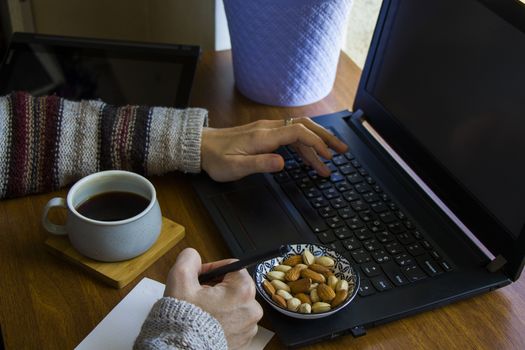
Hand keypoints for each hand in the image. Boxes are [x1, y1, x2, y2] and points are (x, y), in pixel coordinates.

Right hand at [164, 248, 262, 349]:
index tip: (201, 278)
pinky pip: (235, 322)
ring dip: (219, 304)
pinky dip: (223, 320)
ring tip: (202, 311)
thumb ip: (189, 259)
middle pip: (235, 286)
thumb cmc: (184, 321)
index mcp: (243, 291)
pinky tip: (207, 323)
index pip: (233, 267)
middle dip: (216, 287)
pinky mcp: (243, 341)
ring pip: (234, 304)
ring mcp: (249, 328)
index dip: (213, 269)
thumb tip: (194, 256)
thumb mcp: (180, 280)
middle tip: (198, 296)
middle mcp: (252, 309)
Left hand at [201, 117, 347, 181]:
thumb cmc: (217, 158)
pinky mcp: (265, 133)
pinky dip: (304, 144)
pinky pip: (291, 135)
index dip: (316, 143)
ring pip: (299, 131)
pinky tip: (310, 155)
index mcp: (264, 136)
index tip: (328, 156)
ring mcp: (267, 129)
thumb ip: (260, 164)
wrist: (201, 147)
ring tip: (330, 158)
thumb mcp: (235, 167)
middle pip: (305, 126)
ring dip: (317, 142)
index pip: (298, 133)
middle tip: (342, 150)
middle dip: (325, 137)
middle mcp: (268, 129)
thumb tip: (282, 163)